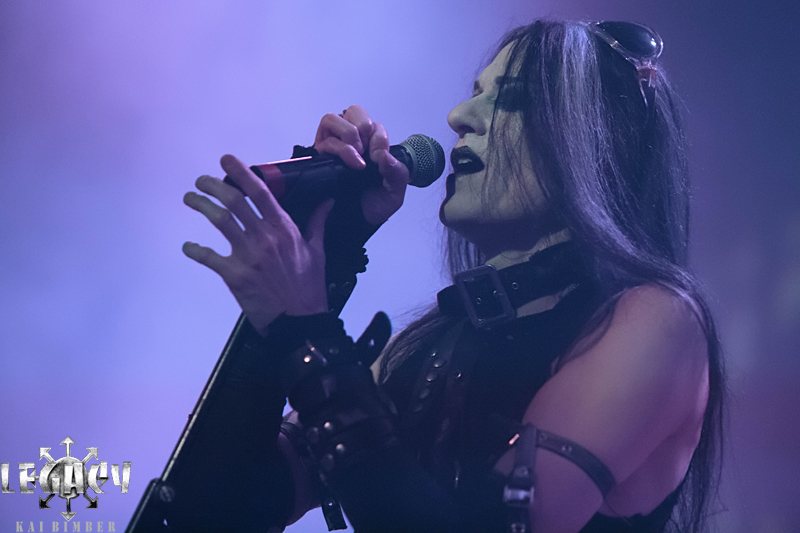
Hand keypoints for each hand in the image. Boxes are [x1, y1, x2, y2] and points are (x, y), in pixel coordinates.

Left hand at [182, 154, 334, 334]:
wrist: (299, 321)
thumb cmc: (309, 288)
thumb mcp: (318, 252)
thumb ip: (317, 223)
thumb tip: (327, 201)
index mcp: (285, 229)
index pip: (260, 193)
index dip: (241, 173)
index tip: (226, 160)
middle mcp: (265, 237)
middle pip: (234, 201)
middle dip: (213, 186)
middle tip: (202, 181)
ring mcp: (248, 256)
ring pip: (220, 221)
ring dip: (201, 205)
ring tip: (190, 198)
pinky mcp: (235, 275)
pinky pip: (208, 257)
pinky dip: (195, 250)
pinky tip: (188, 247)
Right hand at [314, 105, 409, 226]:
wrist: (354, 223)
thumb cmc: (374, 205)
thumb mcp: (395, 191)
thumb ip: (397, 172)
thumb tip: (383, 155)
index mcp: (372, 144)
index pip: (375, 125)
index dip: (379, 138)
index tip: (379, 159)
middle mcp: (352, 140)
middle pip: (354, 112)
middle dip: (362, 127)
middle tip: (366, 152)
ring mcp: (333, 145)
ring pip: (333, 119)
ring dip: (348, 133)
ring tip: (356, 156)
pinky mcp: (319, 155)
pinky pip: (323, 138)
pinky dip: (338, 147)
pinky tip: (349, 162)